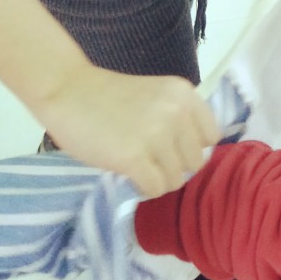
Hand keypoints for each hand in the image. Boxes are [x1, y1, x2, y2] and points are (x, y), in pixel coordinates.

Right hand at [37, 64, 220, 197]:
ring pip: (176, 179)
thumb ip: (178, 117)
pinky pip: (156, 188)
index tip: (172, 149)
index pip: (211, 137)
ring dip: (158, 179)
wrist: (69, 91)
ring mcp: (156, 135)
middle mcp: (177, 112)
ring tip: (138, 167)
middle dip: (174, 166)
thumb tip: (193, 156)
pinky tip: (131, 176)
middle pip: (195, 162)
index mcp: (184, 94)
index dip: (191, 147)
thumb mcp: (157, 96)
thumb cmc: (110, 96)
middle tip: (151, 161)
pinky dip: (145, 188)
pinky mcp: (134, 157)